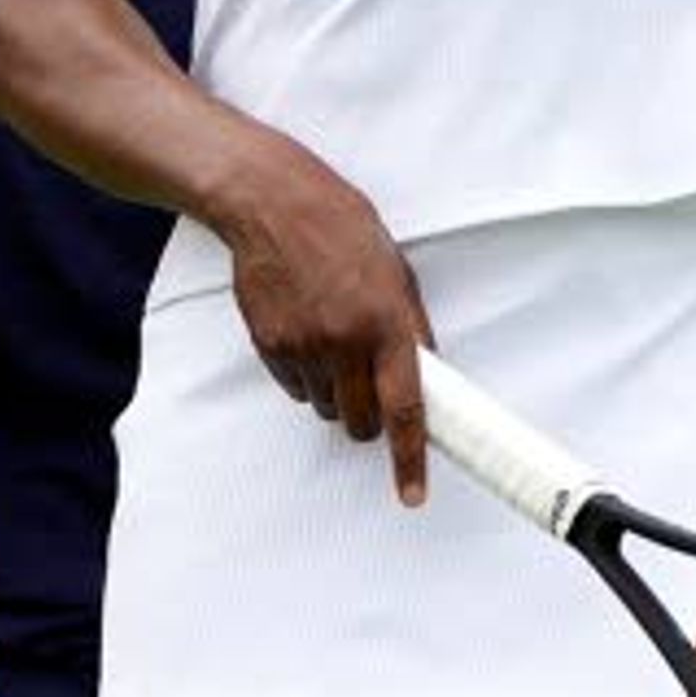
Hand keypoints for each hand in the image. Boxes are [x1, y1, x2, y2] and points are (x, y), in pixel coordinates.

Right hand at [217, 133, 435, 495]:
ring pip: (326, 407)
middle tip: (368, 387)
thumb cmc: (341, 228)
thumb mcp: (395, 272)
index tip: (412, 494)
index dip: (409, 459)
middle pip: (360, 422)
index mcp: (387, 322)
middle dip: (369, 419)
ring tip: (332, 340)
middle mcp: (346, 341)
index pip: (404, 408)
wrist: (272, 203)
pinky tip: (305, 332)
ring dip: (335, 393)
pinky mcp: (271, 344)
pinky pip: (294, 389)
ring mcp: (304, 345)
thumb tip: (424, 376)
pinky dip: (304, 376)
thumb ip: (410, 328)